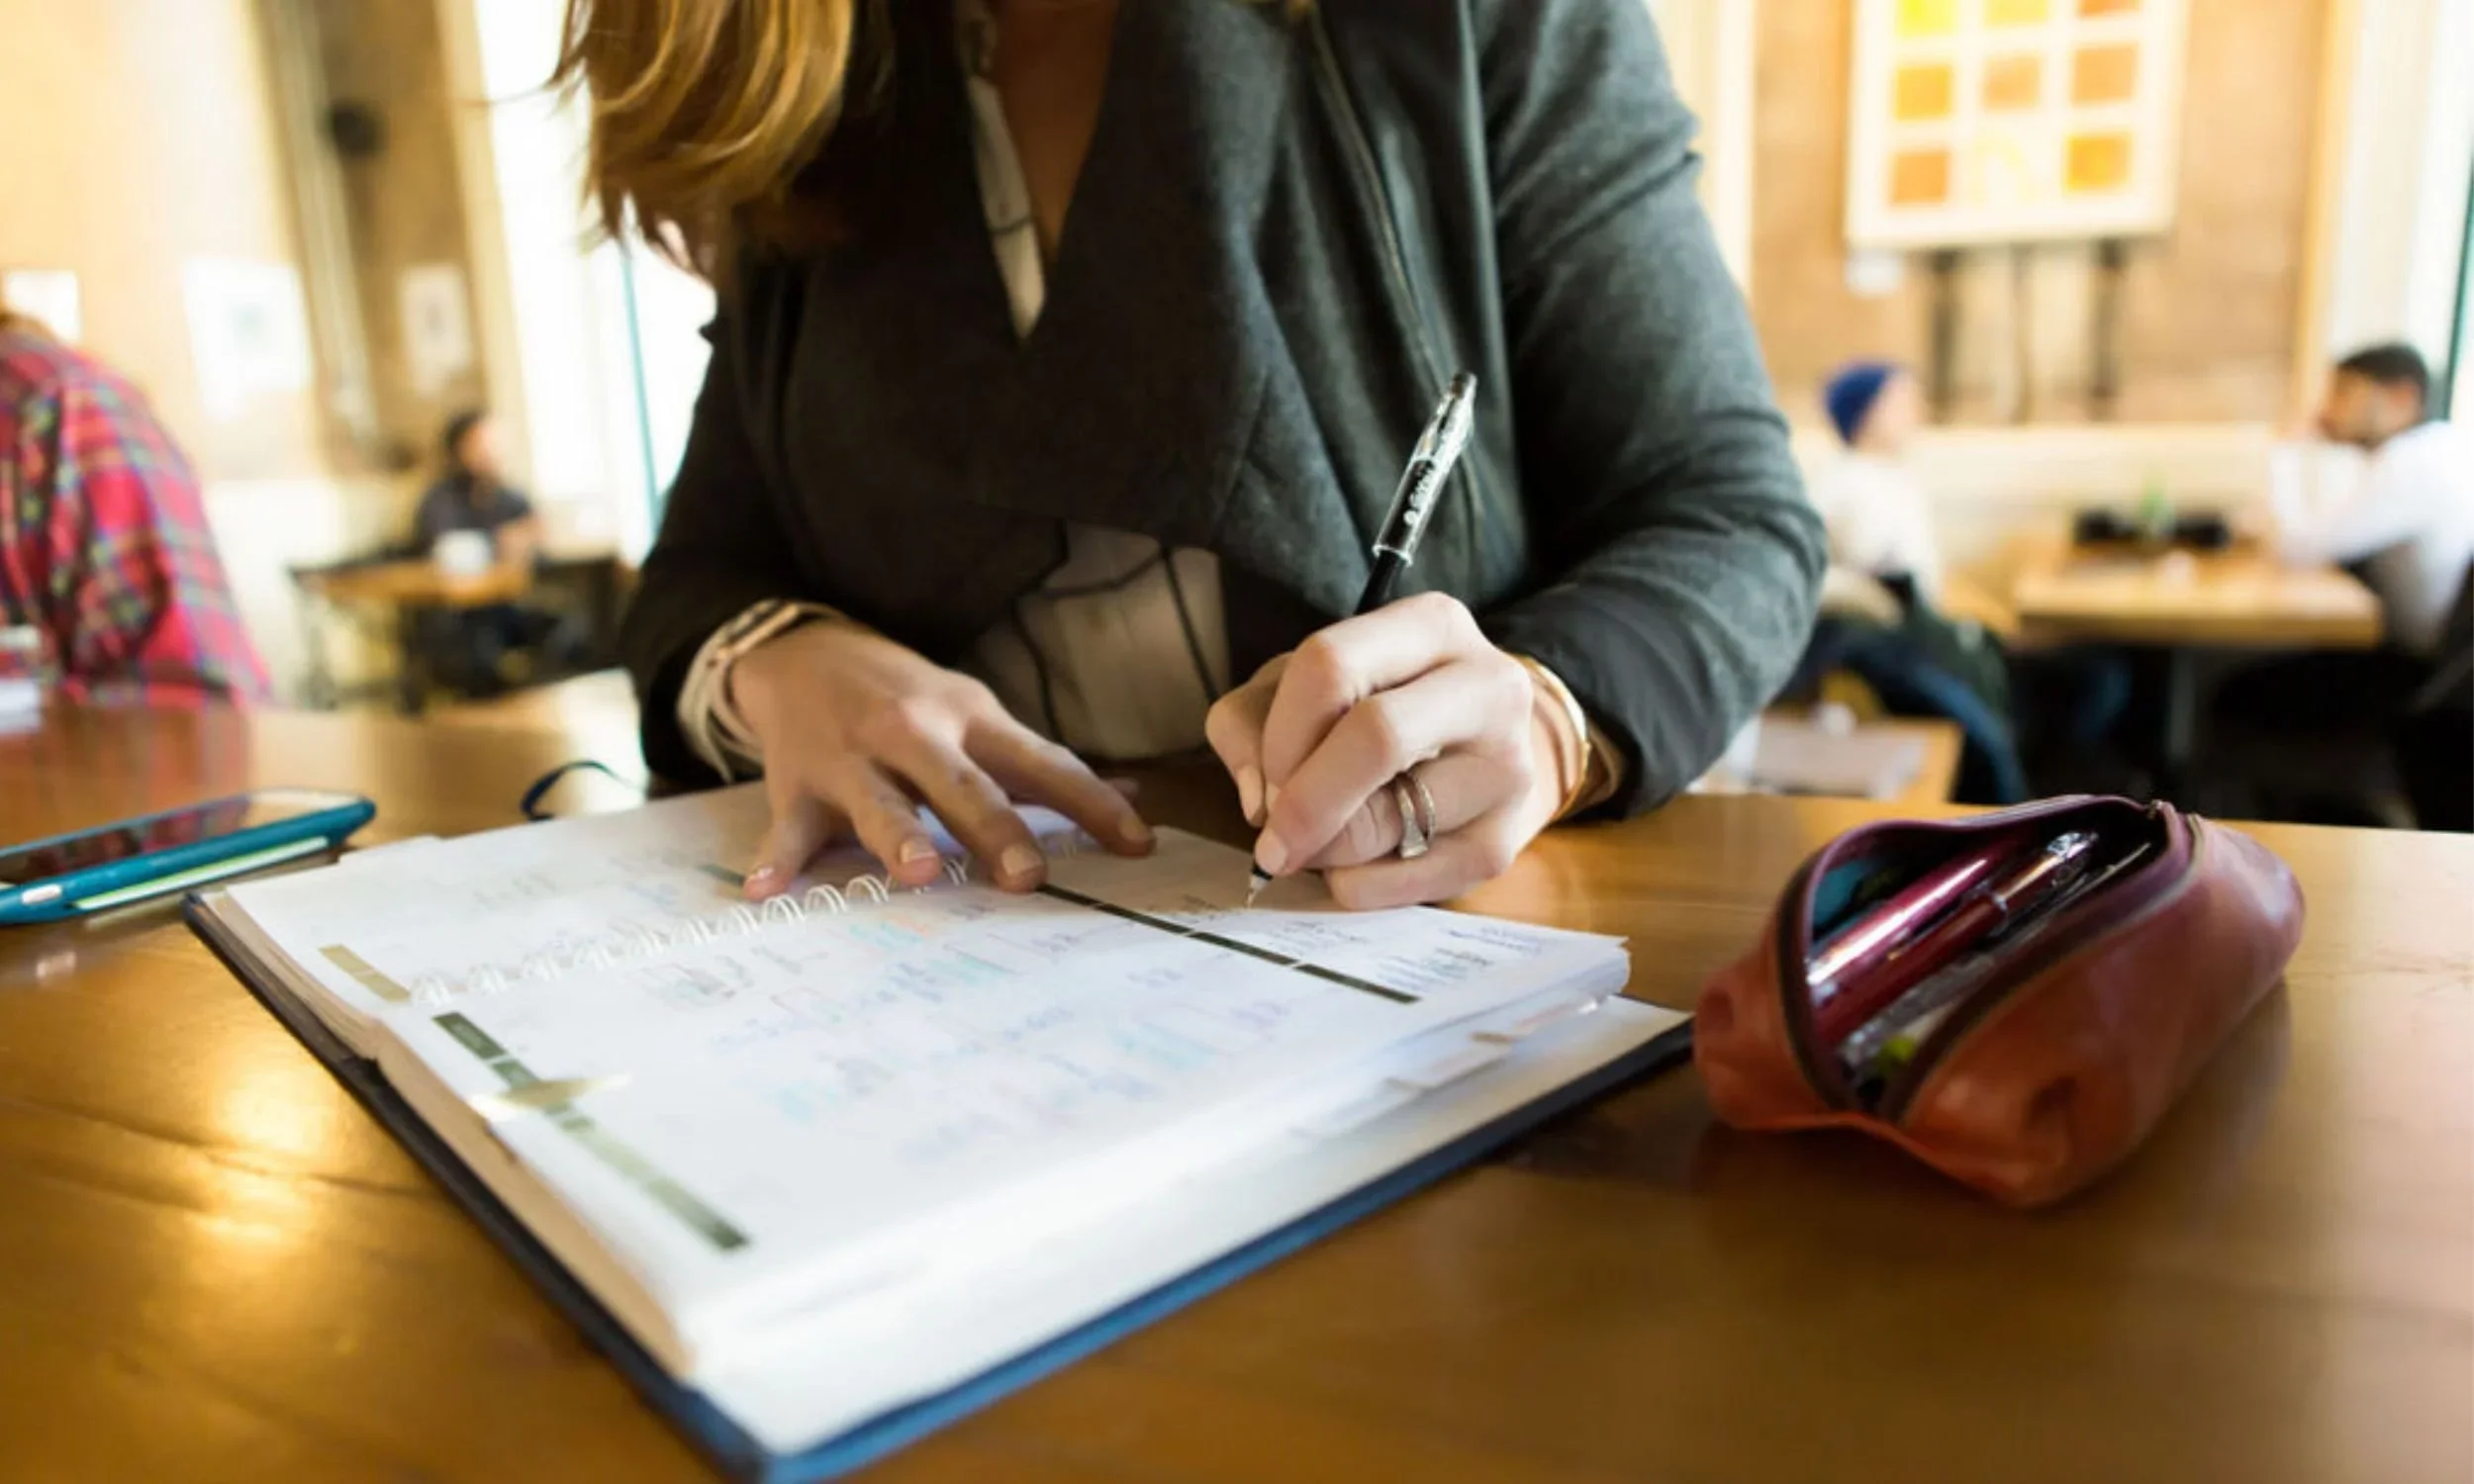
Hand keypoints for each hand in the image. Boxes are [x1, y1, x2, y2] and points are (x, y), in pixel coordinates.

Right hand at [730, 620, 1151, 896]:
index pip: (1043, 764)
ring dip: (898, 836)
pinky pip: (789, 827)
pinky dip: (778, 858)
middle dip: (995, 829)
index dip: (1091, 804)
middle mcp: (915, 735)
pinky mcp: (798, 783)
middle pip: (963, 785)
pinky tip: (768, 891)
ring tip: (918, 874)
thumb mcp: (978, 717)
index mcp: (971, 720)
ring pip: (880, 802)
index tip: (1136, 844)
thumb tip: (1133, 798)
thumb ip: (1042, 768)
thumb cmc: (911, 700)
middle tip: (1027, 877)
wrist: (806, 652)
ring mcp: (854, 759)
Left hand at [1204, 593, 1560, 909]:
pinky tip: (1354, 865)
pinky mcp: (1502, 842)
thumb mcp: (1305, 686)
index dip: (1281, 733)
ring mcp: (1506, 767)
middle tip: (1272, 839)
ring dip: (1325, 849)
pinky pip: (1406, 883)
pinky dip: (1357, 885)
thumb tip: (1257, 797)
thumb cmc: (1378, 707)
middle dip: (1305, 801)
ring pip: (1387, 822)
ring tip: (1319, 841)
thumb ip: (1250, 721)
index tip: (1265, 775)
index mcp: (1432, 626)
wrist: (1486, 751)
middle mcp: (1487, 687)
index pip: (1331, 666)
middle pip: (1377, 737)